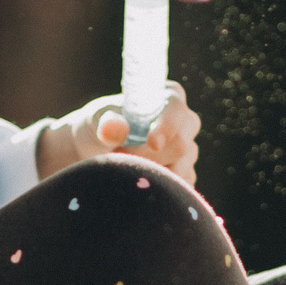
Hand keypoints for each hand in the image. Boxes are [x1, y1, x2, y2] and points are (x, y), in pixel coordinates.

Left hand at [36, 83, 199, 184]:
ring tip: (125, 166)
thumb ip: (107, 124)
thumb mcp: (97, 121)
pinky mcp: (186, 173)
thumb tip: (115, 129)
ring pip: (180, 169)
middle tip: (120, 156)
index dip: (167, 126)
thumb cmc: (100, 126)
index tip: (153, 143)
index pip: (177, 109)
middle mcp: (185, 122)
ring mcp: (188, 149)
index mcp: (168, 97)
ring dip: (149, 173)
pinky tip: (138, 180)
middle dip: (149, 157)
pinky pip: (179, 187)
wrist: (97, 151)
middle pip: (180, 145)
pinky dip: (156, 188)